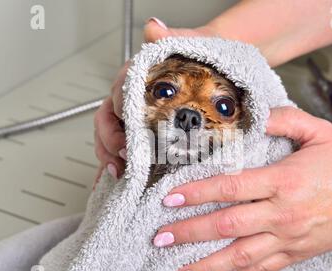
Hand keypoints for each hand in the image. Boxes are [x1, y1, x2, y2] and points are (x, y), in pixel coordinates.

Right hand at [93, 18, 214, 186]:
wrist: (224, 71)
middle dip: (110, 143)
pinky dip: (120, 165)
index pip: (118, 95)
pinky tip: (120, 180)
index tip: (127, 132)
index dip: (118, 114)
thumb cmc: (205, 58)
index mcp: (138, 77)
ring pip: (113, 138)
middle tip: (123, 160)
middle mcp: (134, 98)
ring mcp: (138, 118)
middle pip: (108, 121)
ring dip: (111, 157)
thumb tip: (153, 28)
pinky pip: (127, 150)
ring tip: (120, 174)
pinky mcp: (148, 134)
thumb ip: (173, 36)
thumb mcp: (193, 43)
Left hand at [154, 107, 331, 270]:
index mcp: (282, 181)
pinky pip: (262, 270)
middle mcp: (280, 213)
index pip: (230, 188)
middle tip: (160, 238)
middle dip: (189, 233)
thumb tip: (252, 115)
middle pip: (226, 226)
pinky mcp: (295, 253)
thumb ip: (284, 120)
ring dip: (206, 266)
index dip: (197, 193)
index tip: (170, 199)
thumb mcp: (318, 130)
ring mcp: (287, 238)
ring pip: (239, 256)